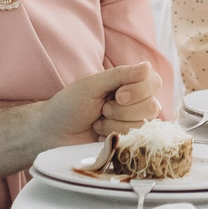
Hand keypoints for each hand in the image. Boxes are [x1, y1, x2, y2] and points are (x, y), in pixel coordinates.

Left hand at [46, 63, 161, 143]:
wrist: (53, 133)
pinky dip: (112, 136)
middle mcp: (136, 103)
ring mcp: (132, 124)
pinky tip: (100, 135)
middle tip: (102, 108)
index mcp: (129, 83)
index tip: (117, 95)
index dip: (139, 90)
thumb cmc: (69, 104)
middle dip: (122, 110)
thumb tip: (147, 65)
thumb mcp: (92, 84)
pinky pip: (133, 141)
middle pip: (151, 106)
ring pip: (141, 125)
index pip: (154, 82)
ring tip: (98, 122)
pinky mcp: (127, 142)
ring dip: (113, 123)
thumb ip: (121, 75)